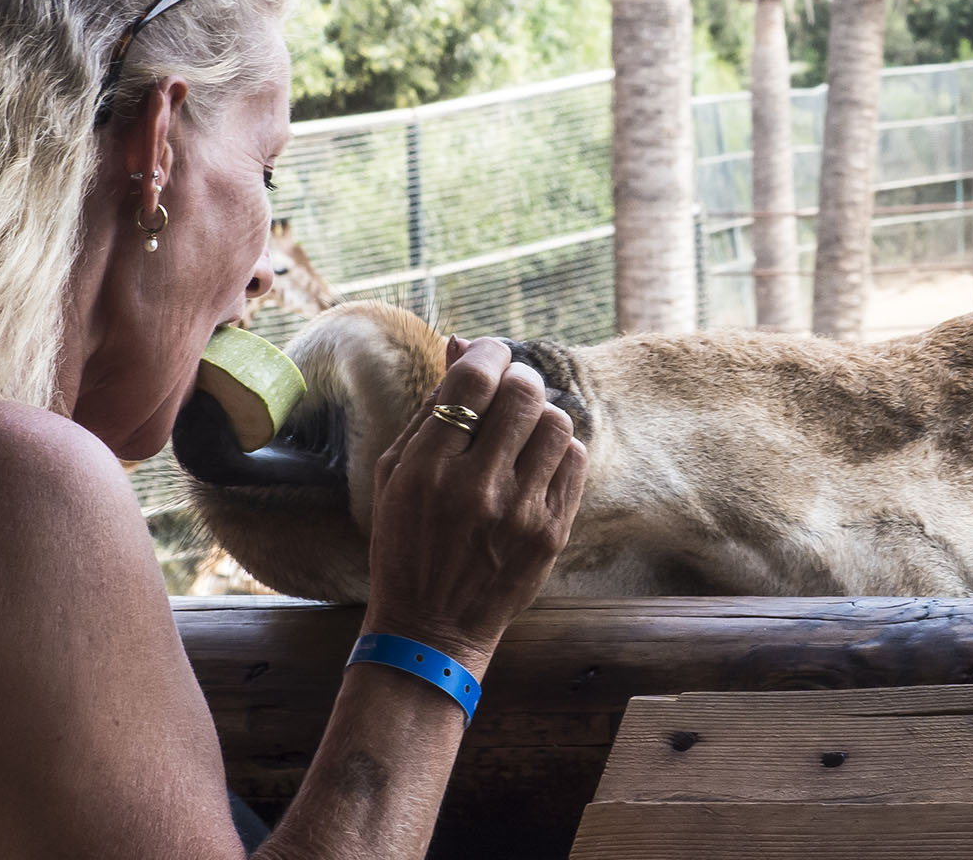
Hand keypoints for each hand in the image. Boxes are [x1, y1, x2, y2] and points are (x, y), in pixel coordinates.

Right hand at [361, 336, 586, 673]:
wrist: (431, 629)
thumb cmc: (406, 542)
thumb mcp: (397, 474)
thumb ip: (431, 408)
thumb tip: (462, 343)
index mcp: (426, 469)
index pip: (473, 381)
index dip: (487, 354)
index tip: (487, 356)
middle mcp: (476, 488)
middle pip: (523, 393)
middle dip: (518, 378)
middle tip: (508, 389)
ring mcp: (519, 513)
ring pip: (558, 422)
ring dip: (541, 414)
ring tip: (521, 429)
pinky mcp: (552, 533)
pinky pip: (575, 460)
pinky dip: (559, 450)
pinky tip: (536, 463)